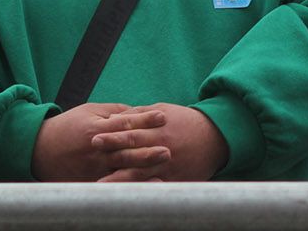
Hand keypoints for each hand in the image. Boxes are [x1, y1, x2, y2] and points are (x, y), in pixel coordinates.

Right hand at [31, 102, 167, 181]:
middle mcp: (94, 150)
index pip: (124, 123)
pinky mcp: (87, 181)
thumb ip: (115, 112)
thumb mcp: (90, 112)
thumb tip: (139, 112)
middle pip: (124, 151)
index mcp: (95, 129)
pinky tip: (143, 187)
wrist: (38, 149)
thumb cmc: (68, 126)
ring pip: (120, 170)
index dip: (144, 120)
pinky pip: (111, 185)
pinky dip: (128, 185)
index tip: (163, 117)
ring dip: (141, 170)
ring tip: (159, 170)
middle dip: (146, 152)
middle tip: (168, 150)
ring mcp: (91, 168)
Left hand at [93, 104, 227, 181]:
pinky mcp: (173, 177)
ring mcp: (167, 164)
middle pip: (132, 151)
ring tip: (100, 184)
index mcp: (158, 128)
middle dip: (112, 154)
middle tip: (91, 157)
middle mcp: (161, 146)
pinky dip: (140, 190)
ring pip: (140, 172)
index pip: (131, 132)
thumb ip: (138, 114)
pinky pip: (154, 185)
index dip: (112, 136)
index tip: (94, 138)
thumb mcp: (163, 111)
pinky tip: (127, 197)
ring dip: (119, 178)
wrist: (215, 136)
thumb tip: (112, 118)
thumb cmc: (185, 122)